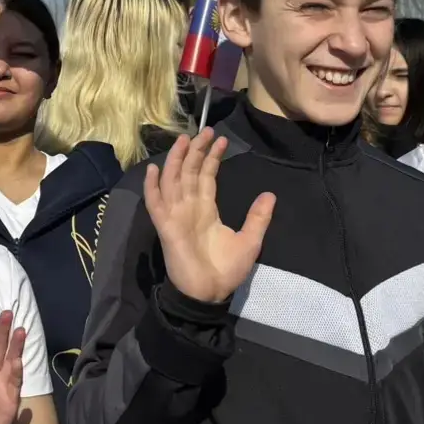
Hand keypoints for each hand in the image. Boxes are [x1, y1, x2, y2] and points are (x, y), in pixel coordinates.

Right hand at [142, 130, 274, 304]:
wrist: (209, 294)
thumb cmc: (226, 270)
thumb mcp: (250, 240)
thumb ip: (257, 217)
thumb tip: (270, 194)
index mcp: (206, 210)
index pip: (205, 177)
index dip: (211, 157)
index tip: (220, 139)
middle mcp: (188, 208)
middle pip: (188, 172)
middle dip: (195, 151)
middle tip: (205, 130)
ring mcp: (175, 215)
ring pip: (172, 181)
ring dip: (176, 160)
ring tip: (184, 140)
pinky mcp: (166, 226)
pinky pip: (156, 203)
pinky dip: (152, 186)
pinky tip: (154, 169)